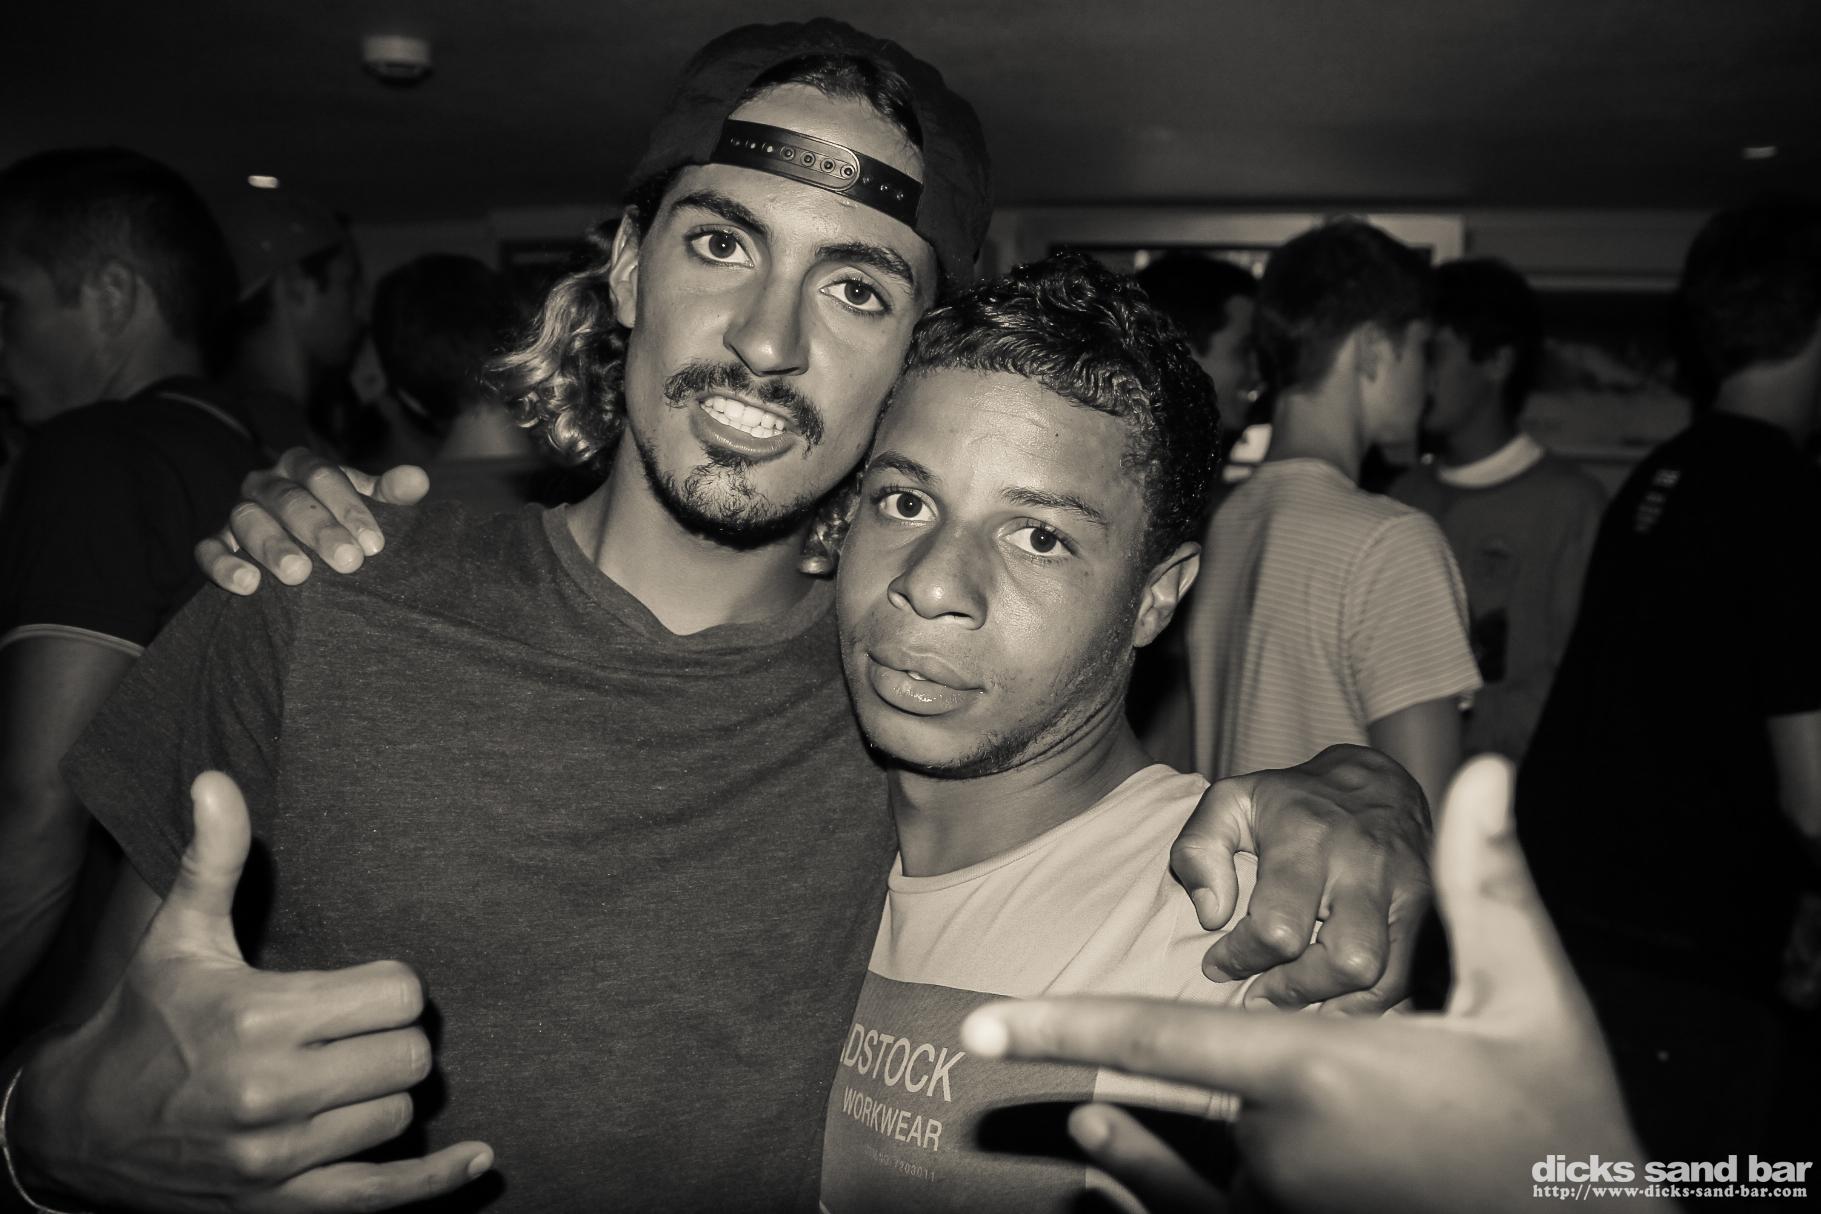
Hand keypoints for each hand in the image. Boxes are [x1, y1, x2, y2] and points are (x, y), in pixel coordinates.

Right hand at [8, 773, 490, 1210]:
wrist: (81, 1130)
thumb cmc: (148, 1021)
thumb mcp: (180, 939)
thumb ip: (213, 860)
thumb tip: (217, 779)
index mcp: (259, 1016)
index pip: (398, 994)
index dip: (389, 985)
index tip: (359, 988)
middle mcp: (272, 1092)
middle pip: (410, 1054)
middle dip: (392, 1036)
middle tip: (355, 1031)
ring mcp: (278, 1157)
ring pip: (400, 1114)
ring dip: (386, 1093)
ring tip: (345, 1076)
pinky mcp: (281, 1206)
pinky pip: (380, 1197)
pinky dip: (434, 1181)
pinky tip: (478, 1158)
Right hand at [195, 448, 428, 595]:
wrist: (300, 546)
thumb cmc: (342, 520)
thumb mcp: (368, 505)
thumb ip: (391, 494)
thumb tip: (418, 478)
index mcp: (303, 467)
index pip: (323, 476)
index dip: (349, 506)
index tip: (375, 544)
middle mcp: (266, 483)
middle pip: (288, 498)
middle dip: (319, 529)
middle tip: (348, 562)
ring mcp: (238, 512)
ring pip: (247, 519)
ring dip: (273, 546)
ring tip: (298, 574)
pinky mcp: (216, 543)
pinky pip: (208, 550)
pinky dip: (223, 565)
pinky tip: (248, 585)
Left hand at [964, 757, 1669, 1213]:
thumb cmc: (1558, 1118)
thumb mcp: (1528, 996)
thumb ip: (1484, 883)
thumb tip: (1484, 772)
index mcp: (1323, 1076)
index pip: (1161, 1041)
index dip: (1062, 1030)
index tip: (979, 1030)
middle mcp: (1285, 1152)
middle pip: (1176, 1091)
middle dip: (1127, 1069)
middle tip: (1060, 1056)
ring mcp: (1288, 1209)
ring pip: (1186, 1165)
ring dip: (1132, 1148)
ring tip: (1084, 1133)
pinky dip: (1156, 1197)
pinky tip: (1115, 1179)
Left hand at [1171, 745, 1431, 1011]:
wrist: (1377, 784)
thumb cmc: (1291, 802)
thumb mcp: (1229, 802)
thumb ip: (1198, 850)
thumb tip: (1211, 914)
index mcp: (1308, 839)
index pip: (1279, 927)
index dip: (1241, 958)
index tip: (1219, 963)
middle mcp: (1365, 867)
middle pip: (1346, 962)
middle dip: (1296, 990)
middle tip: (1260, 993)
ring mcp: (1407, 891)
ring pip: (1385, 978)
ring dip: (1334, 1004)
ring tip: (1296, 999)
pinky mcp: (1431, 913)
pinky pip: (1411, 978)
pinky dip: (1370, 1002)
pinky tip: (1334, 997)